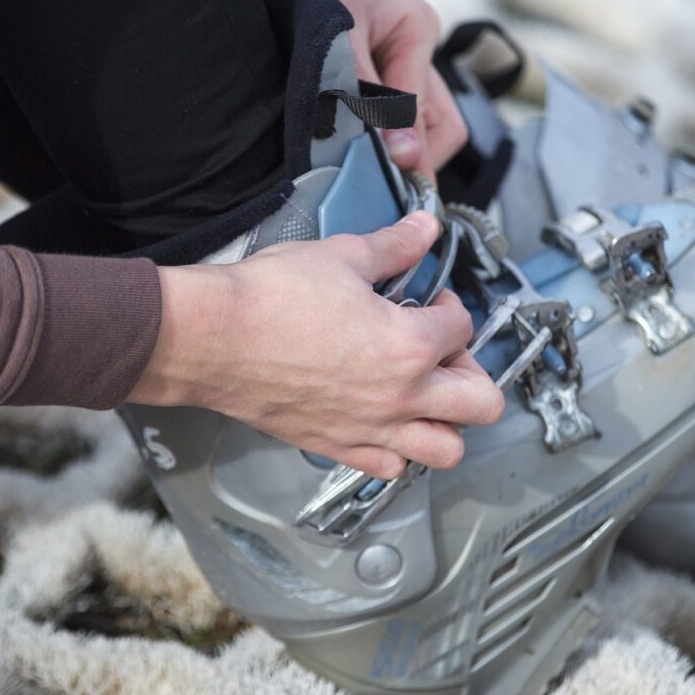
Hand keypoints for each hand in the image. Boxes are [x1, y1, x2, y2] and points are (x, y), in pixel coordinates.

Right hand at [127, 212, 503, 476]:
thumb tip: (422, 228)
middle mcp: (400, 396)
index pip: (463, 328)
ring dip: (447, 422)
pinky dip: (398, 450)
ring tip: (426, 395)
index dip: (450, 307)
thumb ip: (393, 245)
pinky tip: (385, 421)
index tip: (431, 301)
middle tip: (445, 354)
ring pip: (446, 450)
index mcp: (409, 346)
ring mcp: (371, 428)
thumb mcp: (343, 256)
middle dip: (472, 373)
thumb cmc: (269, 299)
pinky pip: (391, 467)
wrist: (213, 339)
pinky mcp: (337, 446)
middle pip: (481, 404)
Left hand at [225, 0, 467, 177]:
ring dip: (391, 148)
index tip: (388, 187)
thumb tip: (402, 157)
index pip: (433, 117)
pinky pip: (383, 114)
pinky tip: (343, 149)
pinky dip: (370, 135)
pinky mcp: (367, 66)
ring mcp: (394, 56)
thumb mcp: (337, 44)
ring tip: (357, 170)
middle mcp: (414, 44)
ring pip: (414, 124)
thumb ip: (371, 100)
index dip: (412, 157)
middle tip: (380, 189)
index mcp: (418, 29)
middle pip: (440, 125)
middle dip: (415, 158)